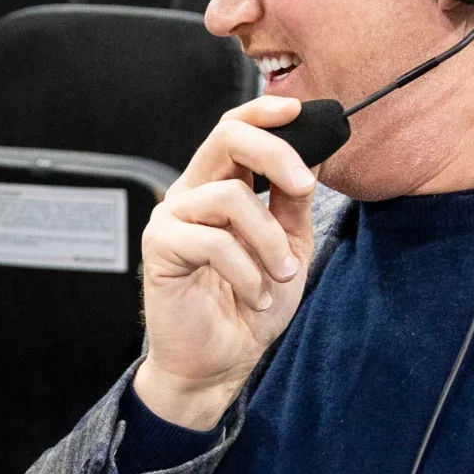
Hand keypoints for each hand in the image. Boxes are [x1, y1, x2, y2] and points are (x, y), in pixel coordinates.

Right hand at [132, 98, 319, 429]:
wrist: (220, 362)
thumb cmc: (250, 305)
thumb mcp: (288, 245)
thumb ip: (292, 200)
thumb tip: (313, 153)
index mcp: (219, 186)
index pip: (234, 128)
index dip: (264, 111)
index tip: (301, 111)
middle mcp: (191, 194)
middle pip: (226, 138)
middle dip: (274, 154)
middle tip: (303, 188)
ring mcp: (171, 219)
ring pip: (229, 197)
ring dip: (268, 240)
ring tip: (281, 275)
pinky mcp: (159, 249)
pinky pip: (213, 242)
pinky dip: (246, 271)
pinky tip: (255, 294)